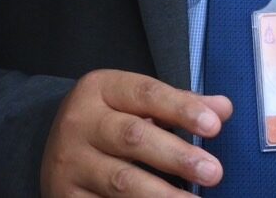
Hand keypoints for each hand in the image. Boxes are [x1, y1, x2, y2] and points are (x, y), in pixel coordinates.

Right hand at [39, 69, 230, 194]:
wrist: (52, 147)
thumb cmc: (109, 121)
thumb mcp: (135, 103)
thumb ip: (178, 104)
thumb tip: (223, 108)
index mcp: (99, 89)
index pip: (146, 94)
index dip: (181, 109)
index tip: (214, 126)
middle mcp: (80, 123)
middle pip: (133, 138)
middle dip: (176, 156)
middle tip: (213, 172)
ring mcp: (70, 163)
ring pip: (121, 181)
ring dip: (162, 195)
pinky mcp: (66, 197)